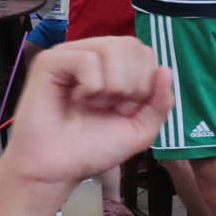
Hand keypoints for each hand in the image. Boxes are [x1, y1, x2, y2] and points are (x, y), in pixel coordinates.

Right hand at [0, 36, 172, 185]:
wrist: (59, 170)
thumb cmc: (93, 148)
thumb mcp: (140, 129)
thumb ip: (160, 102)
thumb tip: (166, 69)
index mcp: (114, 65)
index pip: (145, 53)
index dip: (147, 83)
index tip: (126, 110)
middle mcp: (93, 53)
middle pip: (132, 45)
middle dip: (133, 85)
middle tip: (112, 108)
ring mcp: (71, 54)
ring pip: (111, 48)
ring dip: (114, 85)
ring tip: (95, 104)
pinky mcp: (50, 62)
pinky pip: (87, 59)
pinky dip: (92, 86)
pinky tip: (77, 100)